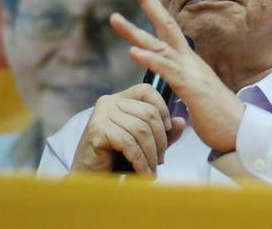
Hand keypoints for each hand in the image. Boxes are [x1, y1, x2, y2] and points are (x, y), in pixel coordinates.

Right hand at [70, 83, 185, 174]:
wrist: (90, 180)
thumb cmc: (116, 160)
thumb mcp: (145, 144)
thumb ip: (164, 133)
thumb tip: (181, 121)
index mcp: (120, 99)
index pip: (146, 90)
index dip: (162, 108)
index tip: (168, 129)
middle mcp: (109, 101)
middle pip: (148, 113)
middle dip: (160, 140)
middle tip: (160, 160)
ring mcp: (101, 114)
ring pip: (141, 129)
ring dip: (151, 154)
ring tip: (152, 170)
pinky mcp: (96, 129)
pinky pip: (129, 143)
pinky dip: (141, 161)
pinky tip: (144, 174)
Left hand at [110, 0, 245, 152]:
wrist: (239, 130)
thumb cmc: (217, 117)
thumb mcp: (194, 96)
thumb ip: (181, 86)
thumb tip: (172, 84)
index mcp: (188, 61)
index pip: (169, 31)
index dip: (155, 11)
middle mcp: (189, 60)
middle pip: (166, 24)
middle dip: (149, 2)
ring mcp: (190, 71)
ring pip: (159, 44)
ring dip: (135, 31)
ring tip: (114, 18)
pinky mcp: (190, 86)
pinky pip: (166, 69)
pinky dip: (149, 59)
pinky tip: (132, 51)